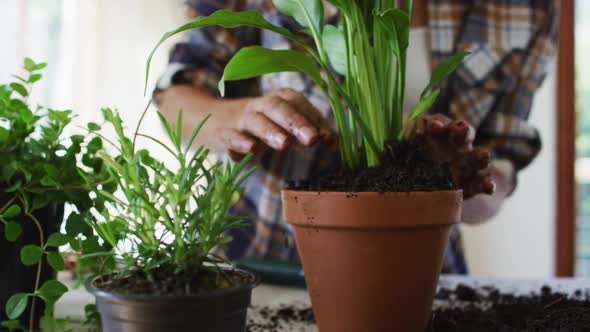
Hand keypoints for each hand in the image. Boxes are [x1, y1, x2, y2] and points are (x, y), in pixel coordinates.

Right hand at [216, 88, 333, 159]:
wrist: (214, 123)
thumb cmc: (261, 126)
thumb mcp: (284, 127)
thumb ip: (308, 131)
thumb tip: (333, 142)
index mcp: (279, 99)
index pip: (299, 104)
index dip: (314, 119)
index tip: (328, 140)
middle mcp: (261, 105)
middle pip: (278, 108)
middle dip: (296, 122)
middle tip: (312, 139)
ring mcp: (241, 119)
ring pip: (256, 120)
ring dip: (271, 131)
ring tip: (285, 144)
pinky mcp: (223, 134)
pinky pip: (230, 135)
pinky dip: (239, 140)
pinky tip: (250, 149)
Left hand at [416, 114, 494, 198]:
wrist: (421, 190)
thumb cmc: (414, 161)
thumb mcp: (409, 148)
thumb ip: (412, 137)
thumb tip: (416, 130)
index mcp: (444, 137)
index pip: (446, 125)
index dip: (442, 124)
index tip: (433, 126)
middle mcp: (458, 149)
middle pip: (465, 136)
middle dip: (463, 132)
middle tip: (459, 128)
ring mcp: (467, 168)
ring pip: (478, 159)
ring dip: (482, 156)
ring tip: (484, 155)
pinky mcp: (471, 187)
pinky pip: (482, 185)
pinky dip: (487, 185)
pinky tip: (490, 186)